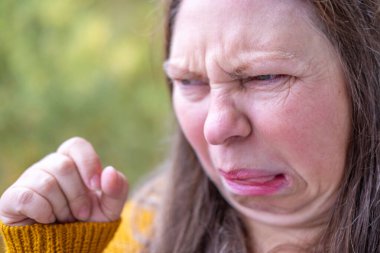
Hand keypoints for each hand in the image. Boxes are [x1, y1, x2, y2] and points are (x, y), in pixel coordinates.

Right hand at [0, 137, 128, 225]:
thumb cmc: (87, 222)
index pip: (76, 145)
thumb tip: (109, 171)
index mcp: (71, 163)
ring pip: (47, 182)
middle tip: (82, 213)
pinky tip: (47, 220)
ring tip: (64, 218)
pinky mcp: (13, 198)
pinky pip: (28, 197)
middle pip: (64, 166)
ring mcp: (29, 180)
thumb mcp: (109, 209)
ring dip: (62, 207)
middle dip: (78, 195)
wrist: (65, 247)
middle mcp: (48, 167)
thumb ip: (117, 189)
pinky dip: (43, 213)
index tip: (96, 187)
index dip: (88, 162)